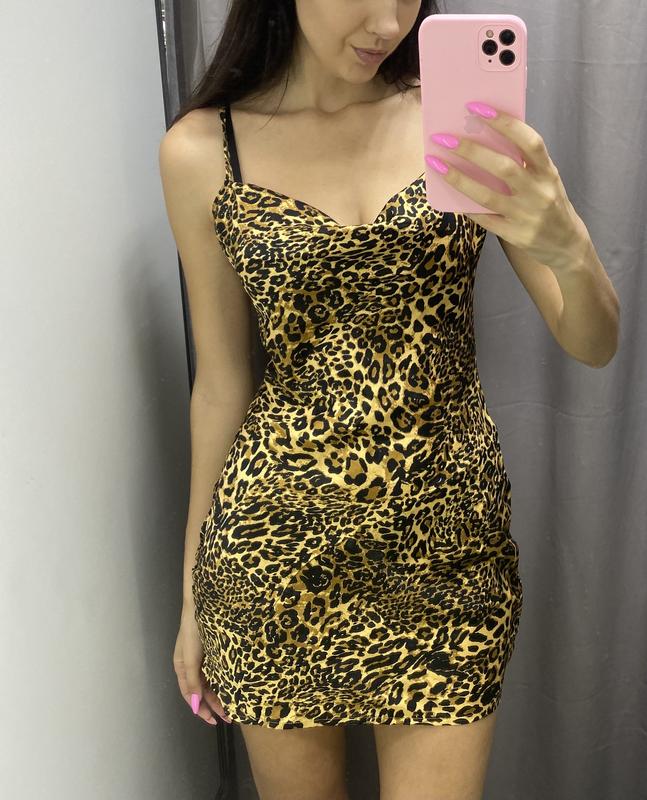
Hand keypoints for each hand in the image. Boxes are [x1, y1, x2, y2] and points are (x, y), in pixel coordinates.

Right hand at [174, 607, 232, 725]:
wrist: (201, 605)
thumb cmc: (193, 631)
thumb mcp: (190, 659)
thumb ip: (192, 681)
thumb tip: (195, 705)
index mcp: (182, 668)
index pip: (190, 695)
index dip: (200, 709)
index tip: (213, 721)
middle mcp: (191, 665)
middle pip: (201, 690)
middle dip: (214, 704)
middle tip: (229, 717)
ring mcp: (202, 657)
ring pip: (211, 682)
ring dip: (220, 694)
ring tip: (233, 706)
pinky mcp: (213, 650)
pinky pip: (217, 671)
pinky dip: (223, 681)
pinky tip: (232, 687)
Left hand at [426, 101, 587, 271]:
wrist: (568, 245)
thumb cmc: (549, 203)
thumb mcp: (546, 179)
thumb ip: (524, 163)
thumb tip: (484, 140)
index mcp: (548, 172)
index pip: (529, 142)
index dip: (504, 123)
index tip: (476, 108)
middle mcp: (539, 192)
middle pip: (503, 167)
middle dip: (471, 150)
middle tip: (444, 138)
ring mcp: (527, 216)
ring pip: (487, 195)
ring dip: (459, 179)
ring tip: (437, 164)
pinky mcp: (515, 235)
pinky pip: (485, 220)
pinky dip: (466, 208)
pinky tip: (449, 198)